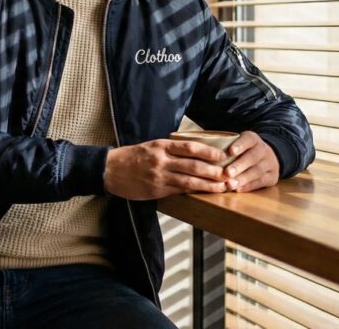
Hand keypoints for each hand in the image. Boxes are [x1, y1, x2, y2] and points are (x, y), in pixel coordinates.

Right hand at [104, 139, 228, 199]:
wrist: (109, 170)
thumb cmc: (131, 157)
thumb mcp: (151, 146)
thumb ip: (170, 149)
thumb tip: (194, 152)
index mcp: (161, 146)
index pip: (190, 147)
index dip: (209, 151)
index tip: (222, 155)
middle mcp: (161, 160)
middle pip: (194, 165)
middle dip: (214, 171)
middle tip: (229, 174)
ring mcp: (159, 176)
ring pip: (189, 181)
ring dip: (208, 184)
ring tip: (223, 187)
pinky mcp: (156, 190)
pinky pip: (179, 191)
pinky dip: (194, 192)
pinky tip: (204, 193)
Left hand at [223, 131, 278, 192]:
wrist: (267, 158)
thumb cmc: (243, 151)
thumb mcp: (237, 143)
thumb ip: (223, 146)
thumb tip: (200, 150)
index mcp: (253, 139)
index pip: (248, 139)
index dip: (240, 145)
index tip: (230, 151)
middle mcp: (263, 150)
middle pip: (252, 157)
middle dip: (239, 165)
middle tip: (226, 173)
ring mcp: (270, 164)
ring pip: (257, 171)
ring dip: (242, 178)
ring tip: (230, 184)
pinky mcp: (272, 177)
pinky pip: (261, 182)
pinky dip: (248, 186)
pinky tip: (238, 190)